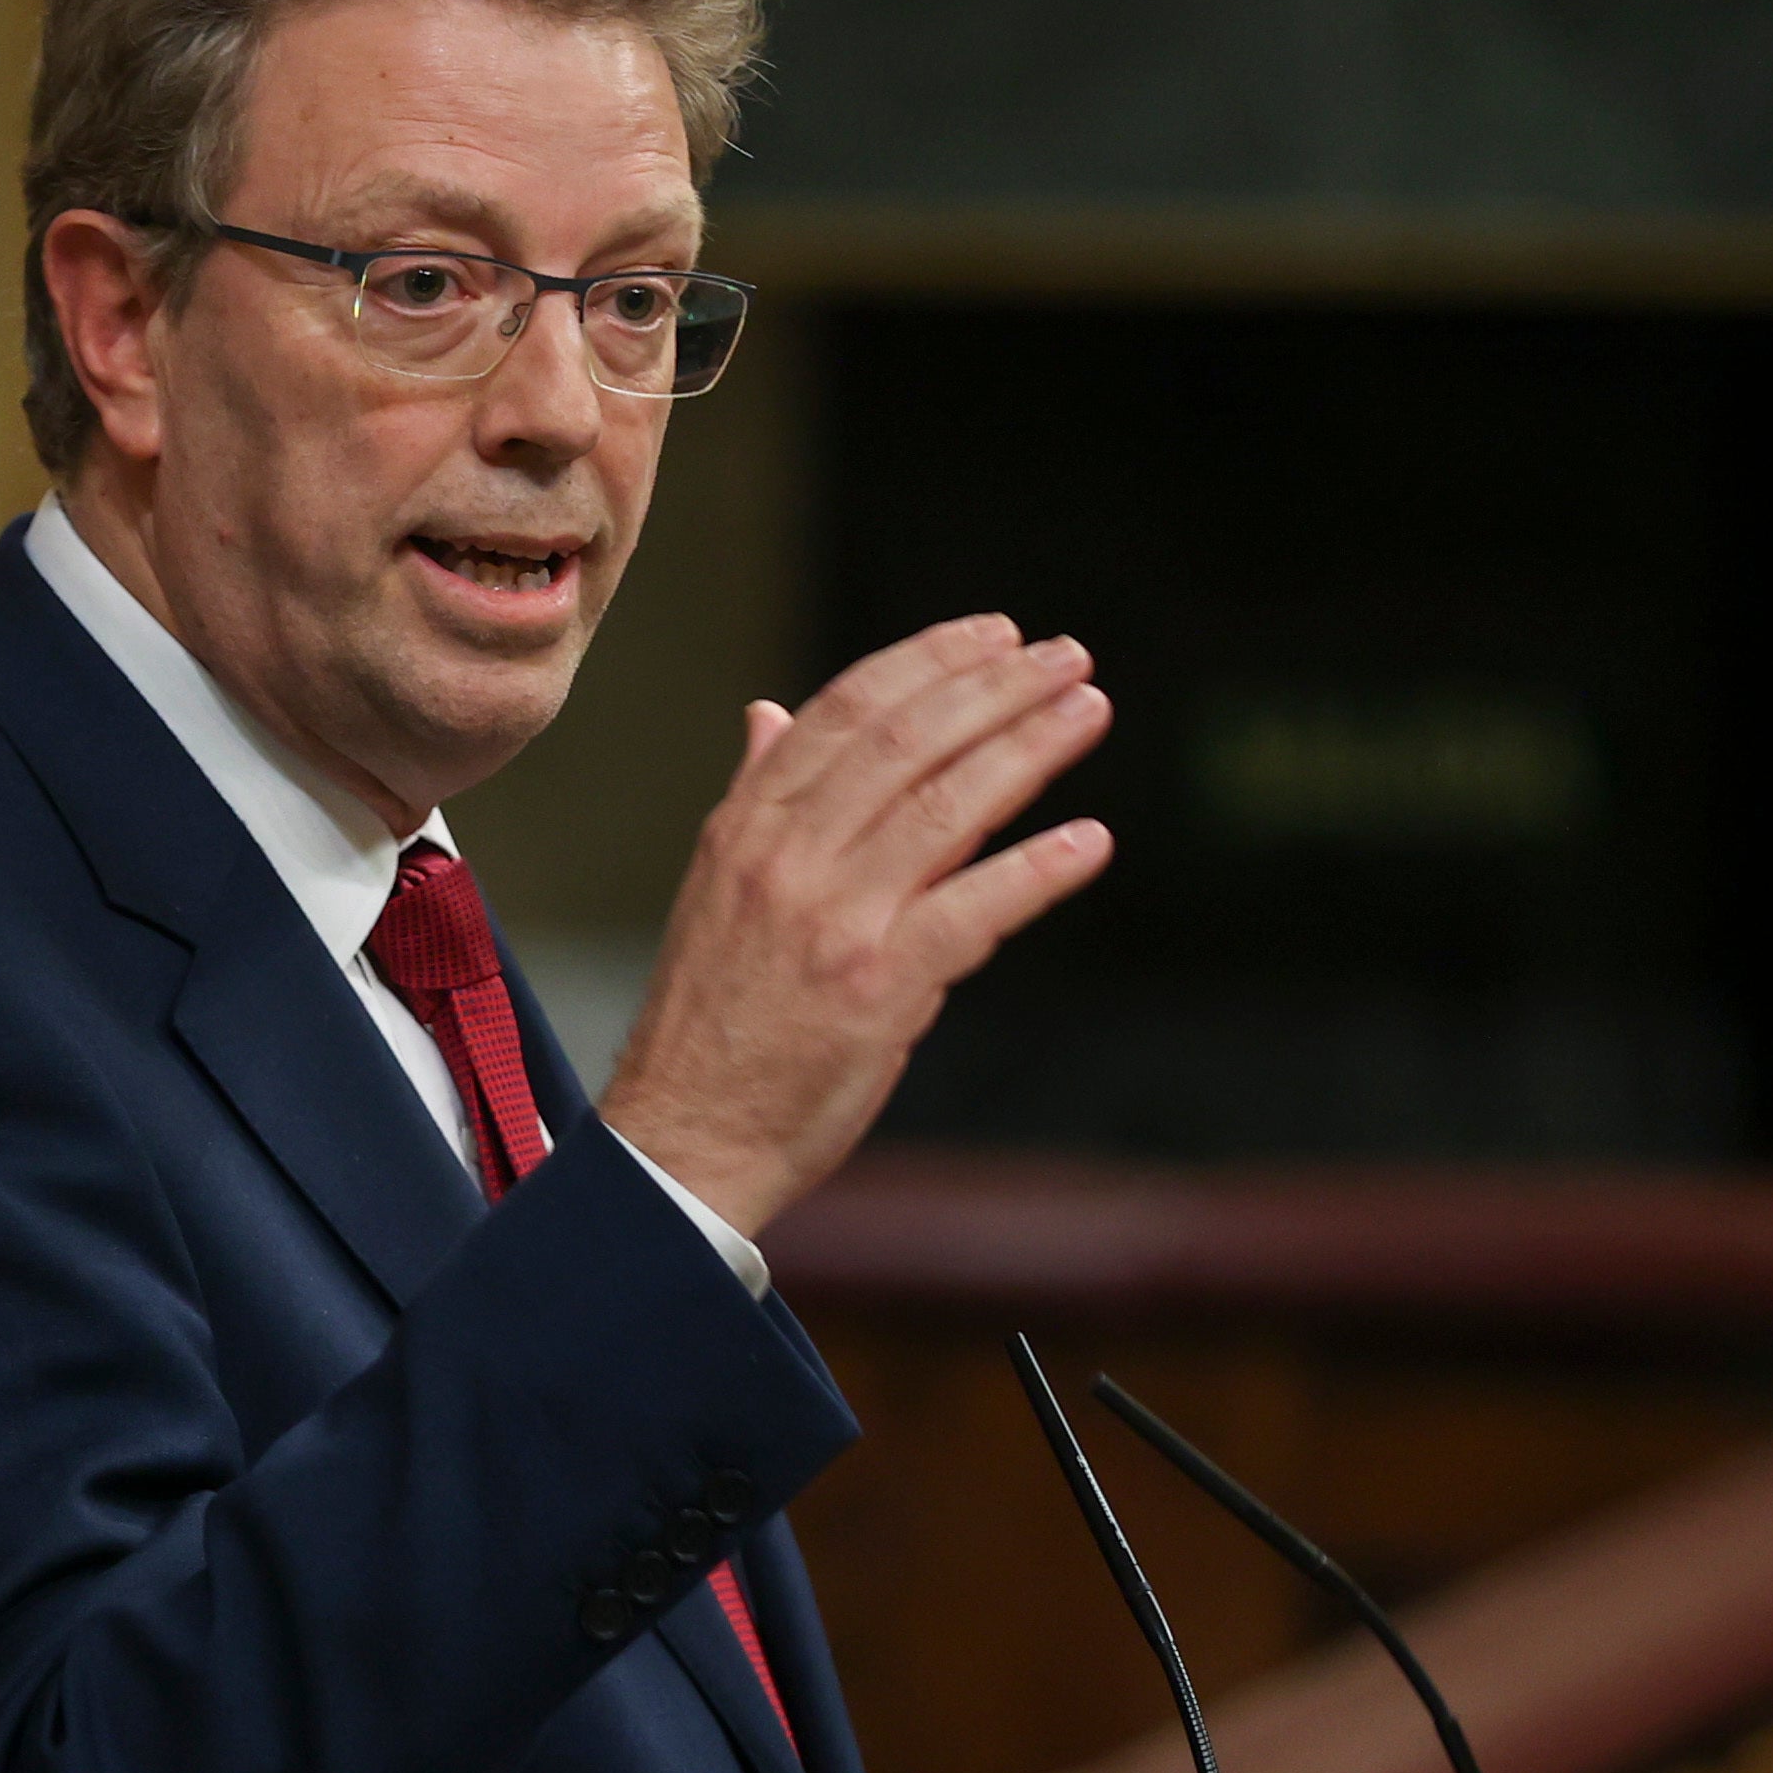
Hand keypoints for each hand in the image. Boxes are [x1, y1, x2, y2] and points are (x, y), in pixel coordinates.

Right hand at [596, 614, 1113, 1235]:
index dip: (929, 661)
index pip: (847, 710)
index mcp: (748, 826)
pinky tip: (1088, 841)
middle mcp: (788, 857)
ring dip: (1030, 749)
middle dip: (998, 687)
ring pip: (949, 807)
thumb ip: (756, 796)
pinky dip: (1038, 870)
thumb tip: (769, 714)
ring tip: (1088, 713)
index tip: (994, 635)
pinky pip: (974, 911)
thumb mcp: (715, 888)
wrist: (683, 1138)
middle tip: (1068, 657)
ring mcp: (835, 919)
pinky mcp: (879, 987)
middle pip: (909, 740)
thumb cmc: (712, 1021)